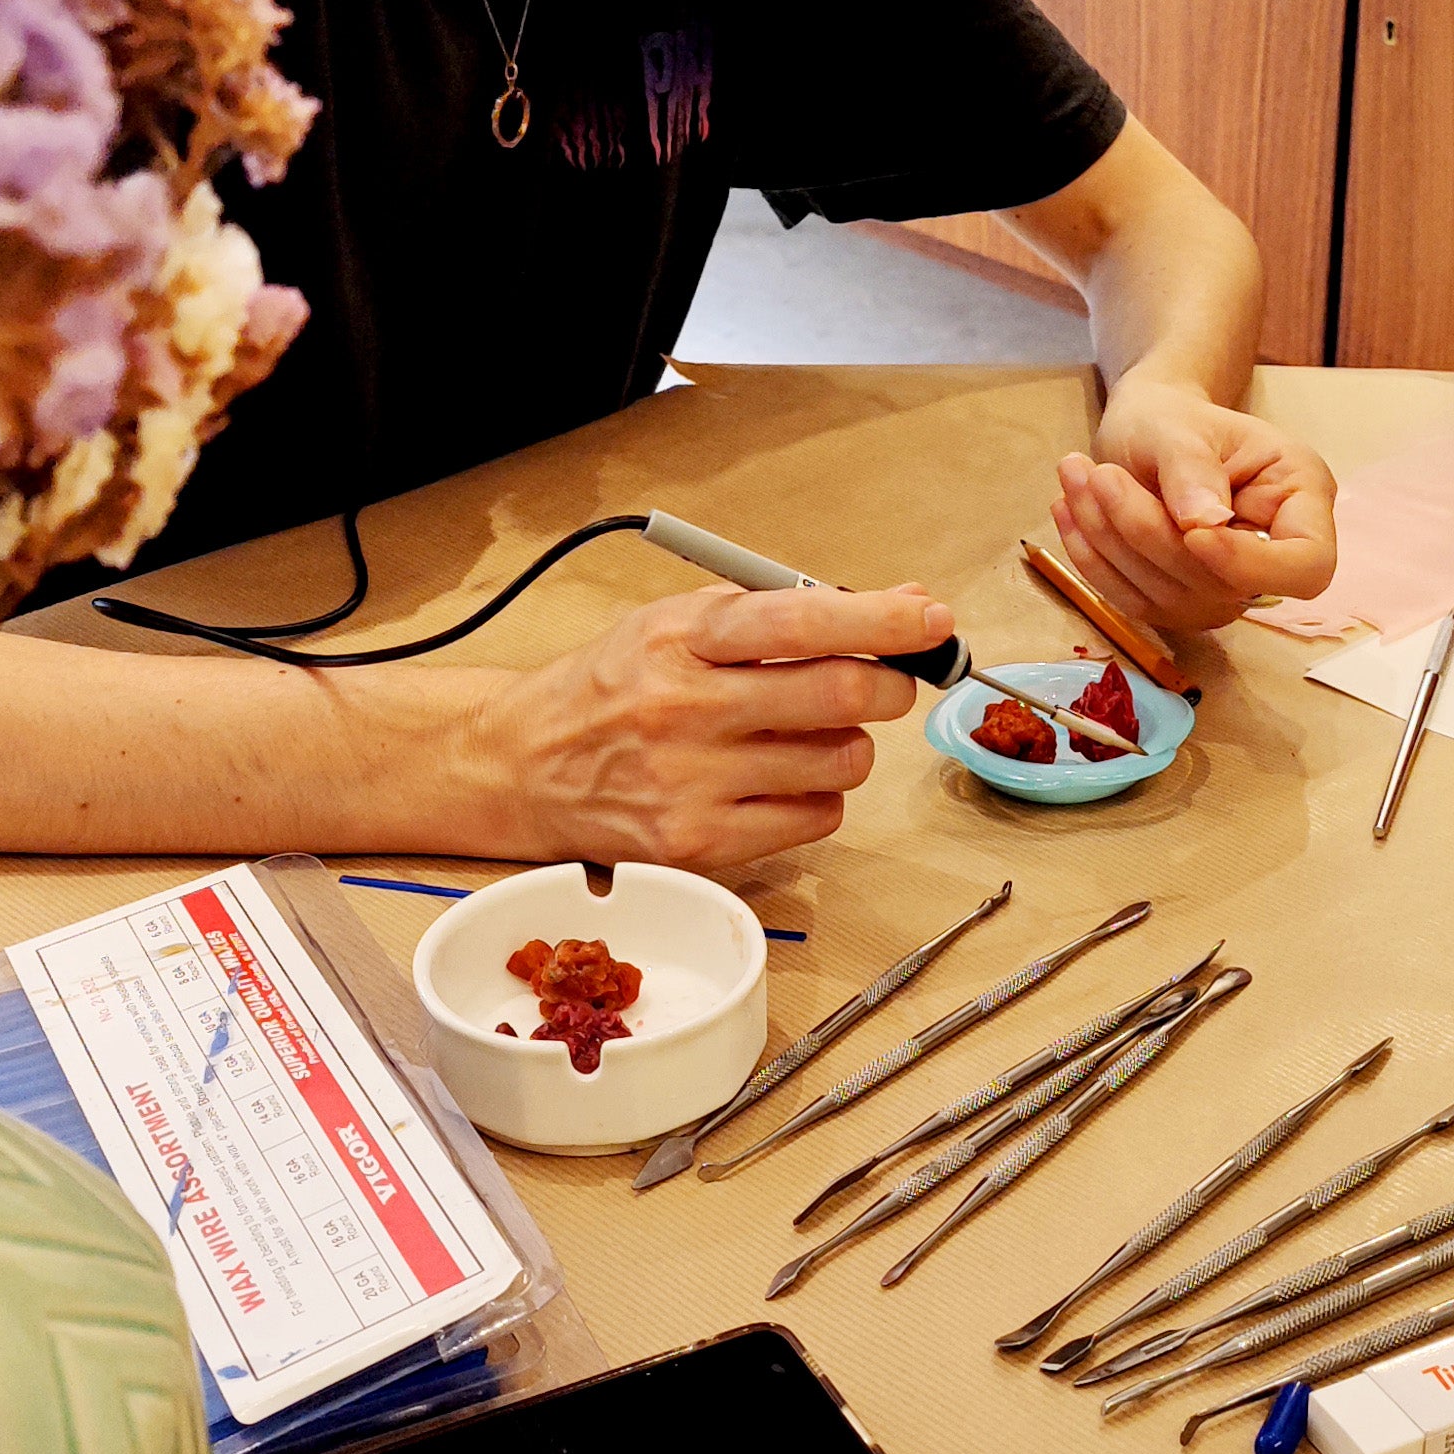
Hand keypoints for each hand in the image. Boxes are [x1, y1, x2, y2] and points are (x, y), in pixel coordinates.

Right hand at [485, 580, 946, 870]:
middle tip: (888, 682)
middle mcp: (685, 710)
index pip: (800, 620)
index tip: (931, 619)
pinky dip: (820, 797)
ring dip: (849, 745)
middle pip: (838, 698)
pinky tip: (781, 779)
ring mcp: (691, 784)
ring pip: (840, 763)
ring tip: (807, 734)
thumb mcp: (679, 623)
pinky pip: (815, 821)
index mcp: (682, 639)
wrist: (522, 764)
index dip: (882, 621)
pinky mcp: (698, 846)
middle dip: (888, 686)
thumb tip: (901, 608)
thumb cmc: (613, 686)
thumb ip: (785, 610)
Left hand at [1053, 376, 1337, 633]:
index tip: (1192, 531)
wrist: (1146, 429)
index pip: (1306, 565)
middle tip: (1098, 474)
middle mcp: (1273, 552)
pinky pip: (1139, 603)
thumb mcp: (1179, 424)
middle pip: (1225, 586)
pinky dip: (1095, 561)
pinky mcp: (1182, 602)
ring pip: (1175, 599)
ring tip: (1074, 476)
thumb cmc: (1173, 417)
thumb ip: (1192, 469)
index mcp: (1300, 498)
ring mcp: (1228, 586)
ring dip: (1113, 544)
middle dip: (1150, 535)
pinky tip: (1069, 510)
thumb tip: (1202, 525)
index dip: (1250, 564)